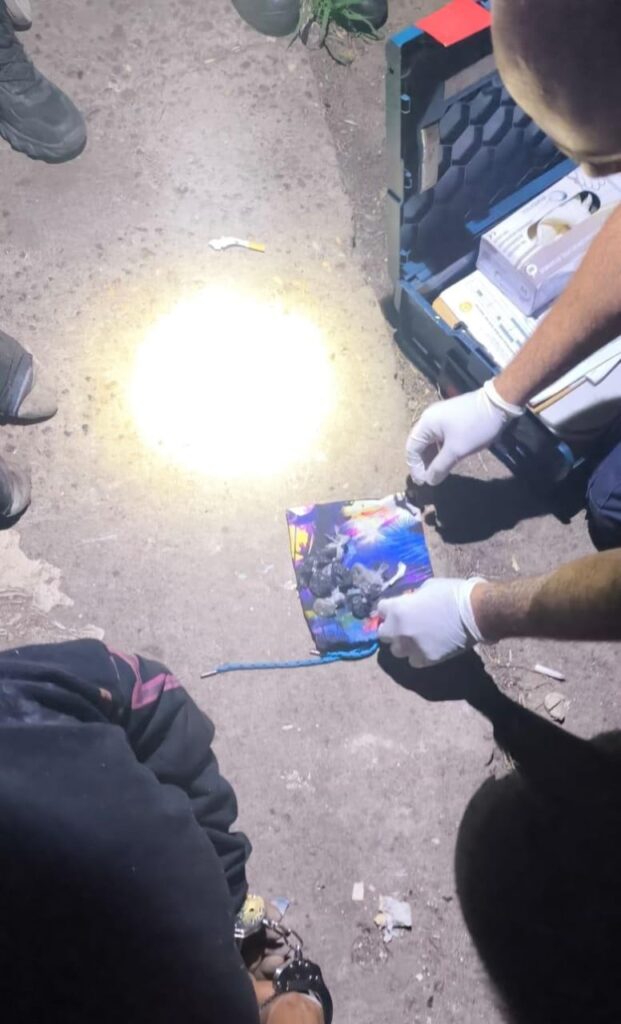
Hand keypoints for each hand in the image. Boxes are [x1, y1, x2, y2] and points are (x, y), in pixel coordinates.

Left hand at [377, 578, 487, 667]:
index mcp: (397, 609)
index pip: (380, 610)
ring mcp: (412, 647)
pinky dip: (418, 655)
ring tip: (416, 638)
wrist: (475, 612)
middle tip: (404, 625)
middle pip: (383, 633)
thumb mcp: (426, 588)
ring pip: (397, 650)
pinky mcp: (426, 660)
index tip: (396, 609)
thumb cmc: (452, 593)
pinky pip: (414, 661)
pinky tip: (427, 647)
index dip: (389, 608)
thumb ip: (412, 599)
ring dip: (403, 644)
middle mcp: (399, 630)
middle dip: (391, 628)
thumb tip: (409, 604)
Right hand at [406, 381, 522, 485]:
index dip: (415, 467)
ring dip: (432, 457)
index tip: (423, 483)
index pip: (412, 448)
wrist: (499, 404)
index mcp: (426, 423)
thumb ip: (440, 467)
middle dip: (423, 463)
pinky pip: (439, 436)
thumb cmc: (475, 427)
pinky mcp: (451, 417)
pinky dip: (440, 449)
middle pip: (419, 444)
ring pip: (430, 441)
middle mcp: (429, 418)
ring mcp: (440, 416)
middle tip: (429, 479)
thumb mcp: (457, 450)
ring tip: (437, 472)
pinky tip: (446, 459)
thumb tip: (429, 481)